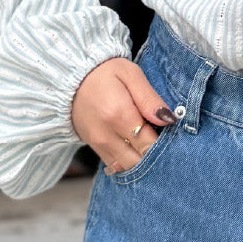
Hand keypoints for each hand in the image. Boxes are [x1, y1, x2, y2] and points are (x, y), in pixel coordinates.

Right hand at [71, 58, 175, 174]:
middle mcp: (106, 135)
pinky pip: (117, 166)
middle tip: (164, 138)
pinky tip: (137, 146)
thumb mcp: (131, 74)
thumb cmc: (104, 73)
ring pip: (129, 167)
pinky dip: (130, 161)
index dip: (165, 143)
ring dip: (143, 159)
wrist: (70, 79)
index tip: (171, 133)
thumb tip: (169, 119)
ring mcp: (99, 145)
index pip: (149, 144)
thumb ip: (149, 98)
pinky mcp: (95, 149)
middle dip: (156, 154)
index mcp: (118, 114)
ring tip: (150, 140)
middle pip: (140, 161)